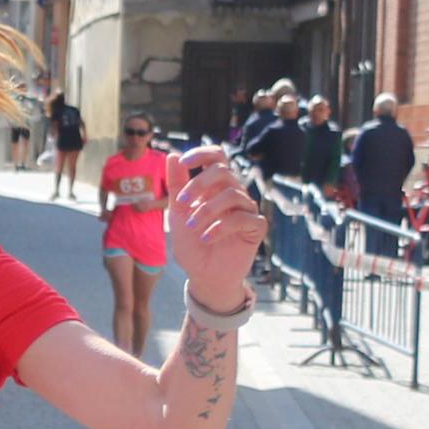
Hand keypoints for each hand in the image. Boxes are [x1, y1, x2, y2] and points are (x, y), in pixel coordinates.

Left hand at [164, 145, 264, 307]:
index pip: (217, 157)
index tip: (185, 162)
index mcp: (214, 187)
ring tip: (192, 226)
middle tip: (182, 202)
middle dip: (199, 184)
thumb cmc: (192, 243)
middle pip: (223, 171)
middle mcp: (233, 193)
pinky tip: (207, 238)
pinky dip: (221, 227)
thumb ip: (176, 185)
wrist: (202, 274)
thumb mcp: (177, 212)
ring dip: (207, 210)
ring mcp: (246, 209)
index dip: (203, 153)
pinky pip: (244, 218)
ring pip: (233, 194)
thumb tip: (173, 155)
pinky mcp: (256, 227)